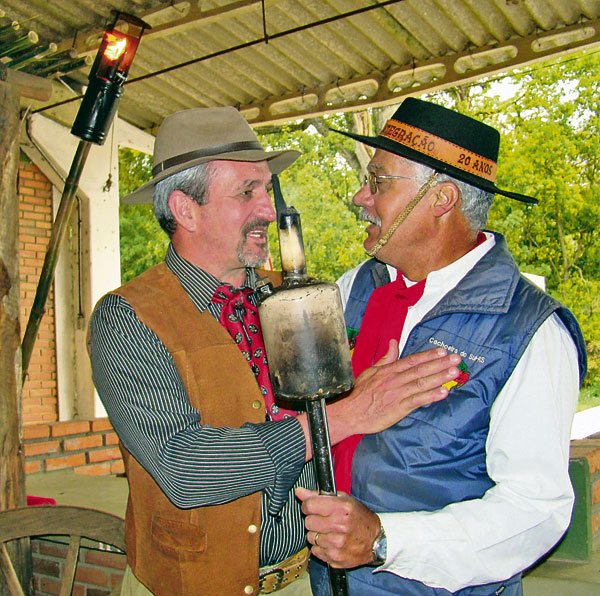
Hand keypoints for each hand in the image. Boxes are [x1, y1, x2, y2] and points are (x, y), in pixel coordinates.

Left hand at [295, 487, 379, 567]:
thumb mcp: (343, 500)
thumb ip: (319, 495)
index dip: (308, 505)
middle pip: (308, 522)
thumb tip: (299, 492)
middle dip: (313, 520)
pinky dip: (321, 547)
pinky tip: (331, 542)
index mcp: (341, 508)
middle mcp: (339, 526)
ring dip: (317, 534)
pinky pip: (315, 551)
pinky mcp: (335, 558)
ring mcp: (337, 544)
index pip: (310, 505)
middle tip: (323, 520)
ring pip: (310, 537)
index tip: (312, 507)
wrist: (375, 541)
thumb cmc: (358, 517)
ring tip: (329, 532)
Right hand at [326, 341, 460, 443]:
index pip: (412, 360)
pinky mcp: (398, 408)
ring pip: (421, 383)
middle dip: (440, 363)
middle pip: (420, 369)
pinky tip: (443, 392)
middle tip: (457, 359)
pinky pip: (417, 400)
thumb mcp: (371, 371)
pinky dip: (431, 396)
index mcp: (389, 370)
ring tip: (454, 372)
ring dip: (439, 377)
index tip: (443, 351)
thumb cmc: (360, 393)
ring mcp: (397, 393)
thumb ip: (386, 358)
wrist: (350, 412)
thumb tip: (393, 343)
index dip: (428, 356)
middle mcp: (395, 379)